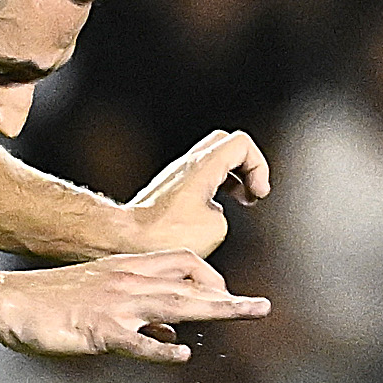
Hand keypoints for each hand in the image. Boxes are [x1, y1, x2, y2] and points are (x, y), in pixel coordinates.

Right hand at [0, 252, 268, 364]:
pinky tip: (182, 353)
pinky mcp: (96, 330)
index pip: (184, 263)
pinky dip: (159, 348)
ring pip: (175, 305)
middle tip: (262, 308)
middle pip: (190, 284)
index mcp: (128, 269)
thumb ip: (139, 312)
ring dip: (215, 309)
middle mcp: (128, 281)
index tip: (227, 297)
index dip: (211, 279)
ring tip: (245, 313)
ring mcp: (114, 305)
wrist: (5, 300)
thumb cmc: (50, 302)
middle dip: (229, 296)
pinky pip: (134, 340)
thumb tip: (173, 332)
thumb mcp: (100, 297)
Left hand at [120, 130, 269, 257]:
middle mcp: (187, 165)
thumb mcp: (215, 228)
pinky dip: (214, 188)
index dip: (259, 166)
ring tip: (241, 199)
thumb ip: (225, 214)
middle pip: (227, 145)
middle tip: (253, 189)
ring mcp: (174, 176)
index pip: (242, 144)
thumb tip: (214, 214)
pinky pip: (198, 177)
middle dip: (247, 165)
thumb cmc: (160, 233)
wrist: (123, 238)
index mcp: (203, 166)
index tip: (258, 193)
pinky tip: (213, 212)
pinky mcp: (166, 190)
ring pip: (212, 161)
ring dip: (232, 177)